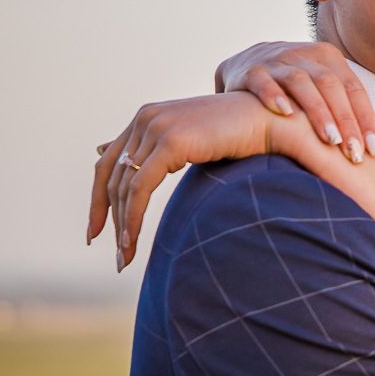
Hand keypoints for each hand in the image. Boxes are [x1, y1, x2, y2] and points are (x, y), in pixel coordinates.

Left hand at [88, 92, 323, 269]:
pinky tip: (132, 244)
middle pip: (109, 175)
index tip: (97, 232)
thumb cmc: (245, 135)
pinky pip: (140, 189)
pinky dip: (132, 219)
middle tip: (116, 255)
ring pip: (123, 187)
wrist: (277, 120)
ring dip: (122, 228)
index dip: (98, 199)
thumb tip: (110, 151)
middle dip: (106, 218)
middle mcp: (146, 118)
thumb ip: (158, 150)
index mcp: (149, 117)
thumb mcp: (195, 142)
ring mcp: (156, 127)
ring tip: (125, 259)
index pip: (109, 162)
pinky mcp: (170, 141)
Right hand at [217, 41, 374, 164]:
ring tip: (330, 140)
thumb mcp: (319, 88)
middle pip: (331, 86)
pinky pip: (262, 81)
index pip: (353, 89)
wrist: (241, 67)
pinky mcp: (249, 70)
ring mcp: (276, 60)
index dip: (366, 119)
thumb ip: (343, 107)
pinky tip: (285, 113)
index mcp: (327, 57)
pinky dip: (274, 95)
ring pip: (301, 82)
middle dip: (346, 121)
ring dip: (317, 111)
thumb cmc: (291, 89)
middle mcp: (303, 54)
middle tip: (355, 153)